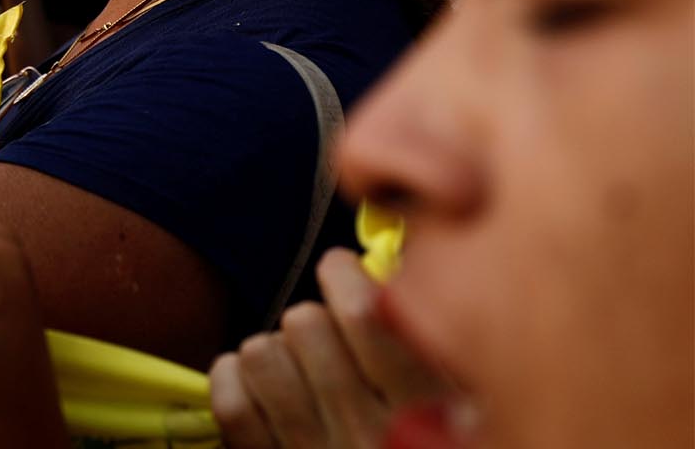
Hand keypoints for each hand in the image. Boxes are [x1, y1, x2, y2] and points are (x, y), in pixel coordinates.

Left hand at [209, 249, 452, 447]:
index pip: (366, 315)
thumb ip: (439, 347)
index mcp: (429, 411)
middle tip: (327, 337)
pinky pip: (230, 403)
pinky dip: (234, 379)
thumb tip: (385, 272)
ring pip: (261, 354)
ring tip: (298, 367)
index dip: (343, 277)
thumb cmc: (438, 443)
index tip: (341, 272)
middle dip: (312, 318)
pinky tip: (257, 383)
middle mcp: (368, 434)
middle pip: (304, 325)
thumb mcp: (472, 405)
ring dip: (275, 349)